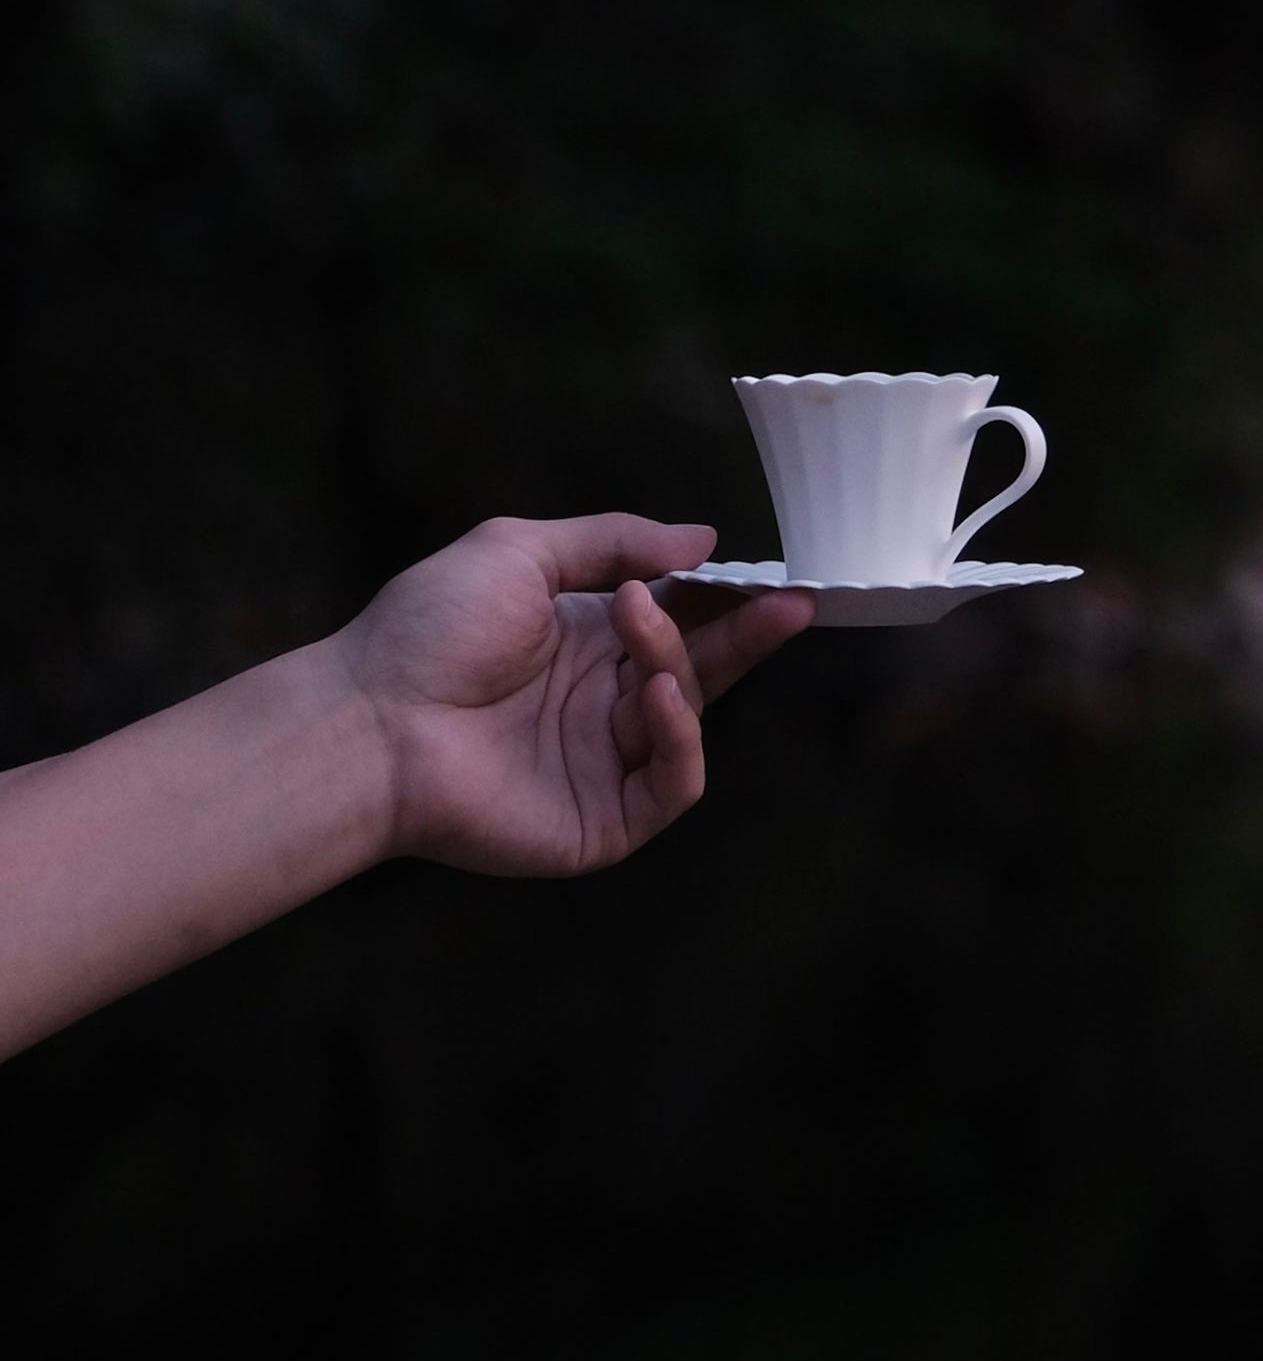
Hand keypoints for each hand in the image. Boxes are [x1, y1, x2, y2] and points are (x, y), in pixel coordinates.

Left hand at [331, 513, 813, 874]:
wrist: (372, 720)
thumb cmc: (428, 629)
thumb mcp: (522, 552)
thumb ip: (616, 541)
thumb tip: (704, 540)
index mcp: (586, 640)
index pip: (679, 619)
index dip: (727, 599)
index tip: (772, 575)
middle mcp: (601, 701)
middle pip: (700, 668)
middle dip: (747, 634)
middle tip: (792, 601)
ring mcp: (603, 764)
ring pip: (686, 717)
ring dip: (680, 665)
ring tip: (645, 626)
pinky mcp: (602, 820)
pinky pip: (672, 784)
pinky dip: (680, 738)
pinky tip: (655, 694)